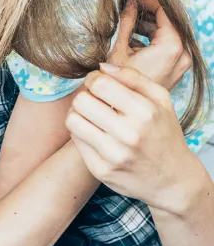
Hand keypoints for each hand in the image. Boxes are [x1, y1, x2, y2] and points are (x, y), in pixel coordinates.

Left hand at [65, 64, 203, 214]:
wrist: (171, 179)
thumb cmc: (163, 133)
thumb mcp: (161, 101)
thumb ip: (133, 78)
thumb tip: (101, 66)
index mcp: (145, 112)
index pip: (100, 84)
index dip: (93, 79)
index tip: (98, 83)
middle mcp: (129, 134)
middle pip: (81, 101)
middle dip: (85, 96)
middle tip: (95, 100)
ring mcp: (113, 155)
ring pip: (72, 120)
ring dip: (78, 113)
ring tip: (92, 115)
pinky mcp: (100, 170)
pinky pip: (75, 140)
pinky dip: (81, 132)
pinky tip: (95, 133)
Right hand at [107, 0, 190, 90]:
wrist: (121, 111)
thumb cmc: (118, 85)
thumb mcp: (119, 48)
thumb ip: (127, 22)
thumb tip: (129, 2)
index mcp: (171, 46)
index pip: (165, 12)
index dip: (148, 1)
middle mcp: (182, 54)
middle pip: (168, 23)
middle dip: (148, 14)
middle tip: (129, 7)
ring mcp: (181, 64)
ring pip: (168, 35)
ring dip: (149, 27)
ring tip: (128, 24)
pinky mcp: (176, 70)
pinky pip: (168, 48)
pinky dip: (153, 40)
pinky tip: (134, 39)